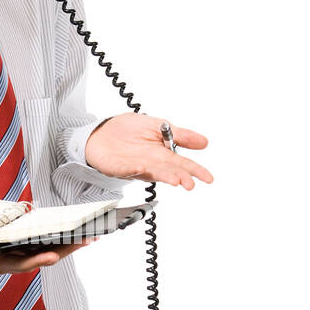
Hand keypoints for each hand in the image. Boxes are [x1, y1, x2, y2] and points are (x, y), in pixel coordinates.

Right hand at [0, 240, 93, 276]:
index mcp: (0, 263)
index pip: (21, 264)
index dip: (36, 260)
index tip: (52, 256)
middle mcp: (16, 260)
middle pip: (44, 256)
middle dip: (65, 250)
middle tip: (85, 240)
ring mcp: (25, 253)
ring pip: (52, 249)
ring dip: (71, 244)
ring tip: (92, 234)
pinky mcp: (30, 245)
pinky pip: (51, 241)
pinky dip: (66, 237)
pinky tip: (83, 230)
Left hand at [84, 114, 211, 189]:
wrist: (102, 133)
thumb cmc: (128, 130)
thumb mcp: (159, 126)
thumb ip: (180, 135)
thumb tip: (204, 142)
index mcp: (163, 154)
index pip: (183, 164)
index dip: (196, 170)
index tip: (207, 178)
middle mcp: (153, 163)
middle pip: (170, 171)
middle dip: (180, 177)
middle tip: (190, 182)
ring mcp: (137, 166)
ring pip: (153, 172)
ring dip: (164, 176)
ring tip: (175, 180)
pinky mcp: (121, 167)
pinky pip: (129, 168)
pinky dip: (136, 169)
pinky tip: (143, 168)